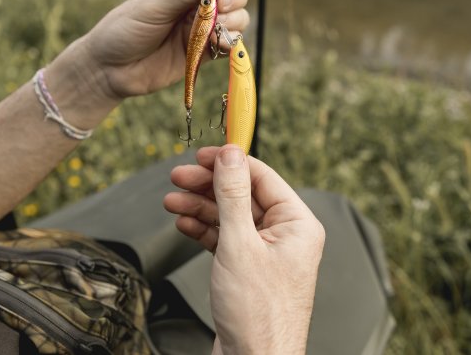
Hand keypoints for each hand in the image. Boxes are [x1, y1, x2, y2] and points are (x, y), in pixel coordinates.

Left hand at [73, 0, 248, 99]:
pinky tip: (218, 44)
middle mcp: (197, 2)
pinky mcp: (204, 51)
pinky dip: (231, 42)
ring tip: (217, 29)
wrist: (111, 69)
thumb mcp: (154, 5)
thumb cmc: (125, 29)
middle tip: (219, 9)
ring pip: (238, 18)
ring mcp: (202, 27)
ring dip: (235, 21)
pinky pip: (229, 43)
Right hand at [165, 145, 325, 354]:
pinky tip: (184, 224)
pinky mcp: (249, 270)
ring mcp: (267, 254)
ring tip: (172, 201)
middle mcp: (286, 237)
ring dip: (201, 207)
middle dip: (208, 186)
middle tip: (178, 177)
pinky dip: (204, 230)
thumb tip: (231, 155)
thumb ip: (233, 196)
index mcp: (298, 225)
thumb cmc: (258, 315)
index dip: (229, 163)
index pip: (262, 177)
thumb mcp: (240, 245)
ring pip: (231, 217)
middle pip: (243, 196)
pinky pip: (226, 239)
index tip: (201, 155)